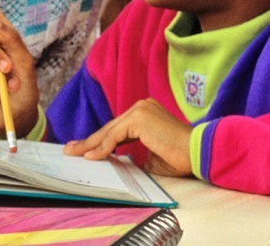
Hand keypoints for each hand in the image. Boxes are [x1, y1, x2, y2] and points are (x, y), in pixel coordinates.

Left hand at [62, 98, 193, 176]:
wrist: (198, 152)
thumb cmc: (180, 157)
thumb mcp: (151, 157)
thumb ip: (134, 156)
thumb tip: (119, 163)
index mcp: (145, 113)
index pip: (117, 128)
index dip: (99, 140)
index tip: (84, 149)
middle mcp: (141, 106)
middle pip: (110, 128)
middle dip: (89, 141)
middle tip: (71, 150)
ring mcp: (140, 110)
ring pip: (109, 131)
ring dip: (91, 144)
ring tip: (75, 154)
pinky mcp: (140, 118)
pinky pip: (115, 135)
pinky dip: (103, 147)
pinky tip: (92, 157)